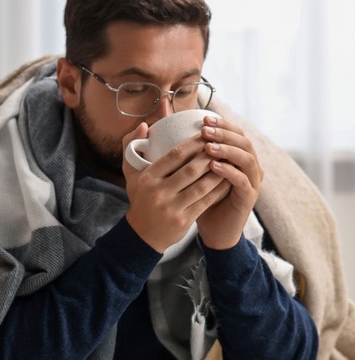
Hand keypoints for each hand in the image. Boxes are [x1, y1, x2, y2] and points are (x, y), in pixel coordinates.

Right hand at [123, 122, 231, 252]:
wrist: (142, 235)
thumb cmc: (140, 199)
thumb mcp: (131, 174)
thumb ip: (132, 147)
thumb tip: (145, 124)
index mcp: (147, 178)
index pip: (174, 155)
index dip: (193, 143)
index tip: (206, 136)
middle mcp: (158, 192)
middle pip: (191, 169)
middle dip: (210, 155)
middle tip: (222, 146)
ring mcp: (171, 208)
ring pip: (202, 185)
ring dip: (219, 172)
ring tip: (229, 161)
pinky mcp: (183, 220)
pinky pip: (206, 201)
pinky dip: (219, 189)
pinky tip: (227, 181)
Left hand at [196, 116, 262, 248]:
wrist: (212, 229)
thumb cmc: (200, 198)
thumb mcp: (192, 174)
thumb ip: (186, 154)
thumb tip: (165, 133)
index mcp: (237, 157)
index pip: (234, 133)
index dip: (222, 124)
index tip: (203, 118)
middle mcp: (249, 166)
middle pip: (243, 141)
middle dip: (224, 134)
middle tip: (206, 130)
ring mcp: (252, 181)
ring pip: (246, 158)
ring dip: (227, 150)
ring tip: (208, 147)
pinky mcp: (249, 197)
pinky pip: (242, 180)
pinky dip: (229, 171)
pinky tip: (214, 166)